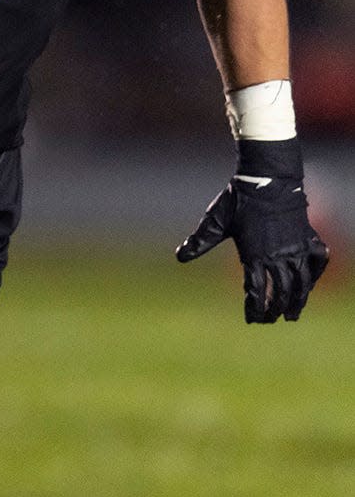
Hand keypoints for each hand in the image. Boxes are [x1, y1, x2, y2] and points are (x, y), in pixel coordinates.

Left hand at [177, 166, 328, 323]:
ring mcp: (296, 247)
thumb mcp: (215, 221)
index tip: (251, 319)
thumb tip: (179, 256)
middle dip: (275, 310)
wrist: (267, 177)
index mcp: (254, 255)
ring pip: (301, 283)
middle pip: (280, 293)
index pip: (256, 292)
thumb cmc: (239, 199)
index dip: (254, 309)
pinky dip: (316, 275)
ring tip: (292, 315)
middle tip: (270, 320)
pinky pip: (317, 262)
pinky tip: (310, 283)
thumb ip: (199, 241)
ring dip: (297, 301)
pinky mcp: (308, 237)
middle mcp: (278, 256)